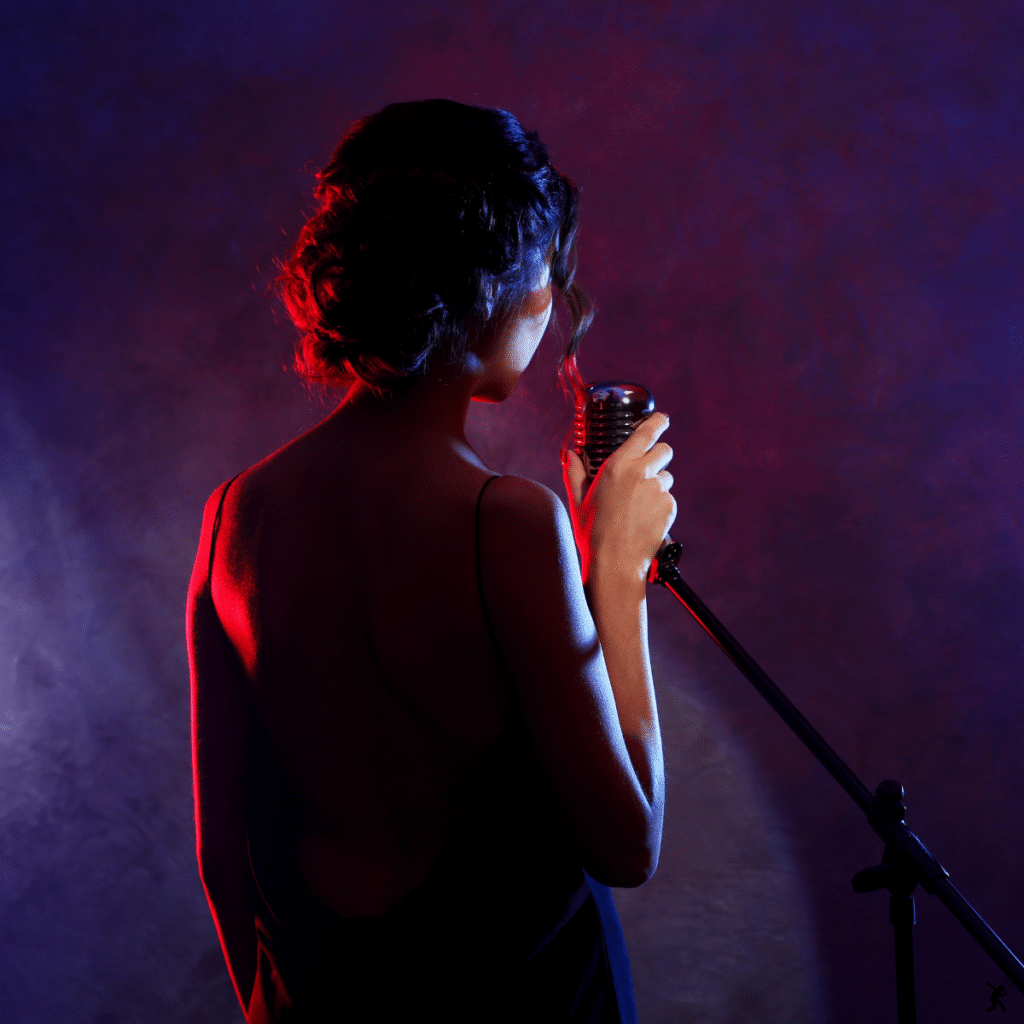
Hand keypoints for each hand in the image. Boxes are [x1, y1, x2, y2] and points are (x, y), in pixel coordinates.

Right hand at [562, 412, 676, 591]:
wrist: (615, 562)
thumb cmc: (592, 532)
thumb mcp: (577, 499)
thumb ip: (574, 472)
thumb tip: (569, 454)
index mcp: (617, 466)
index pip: (646, 432)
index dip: (657, 422)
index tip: (662, 419)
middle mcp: (641, 473)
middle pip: (664, 450)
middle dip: (658, 456)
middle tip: (646, 470)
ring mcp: (658, 490)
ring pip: (666, 477)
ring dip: (657, 485)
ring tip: (638, 505)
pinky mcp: (669, 507)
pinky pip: (668, 499)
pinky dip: (660, 505)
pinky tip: (644, 519)